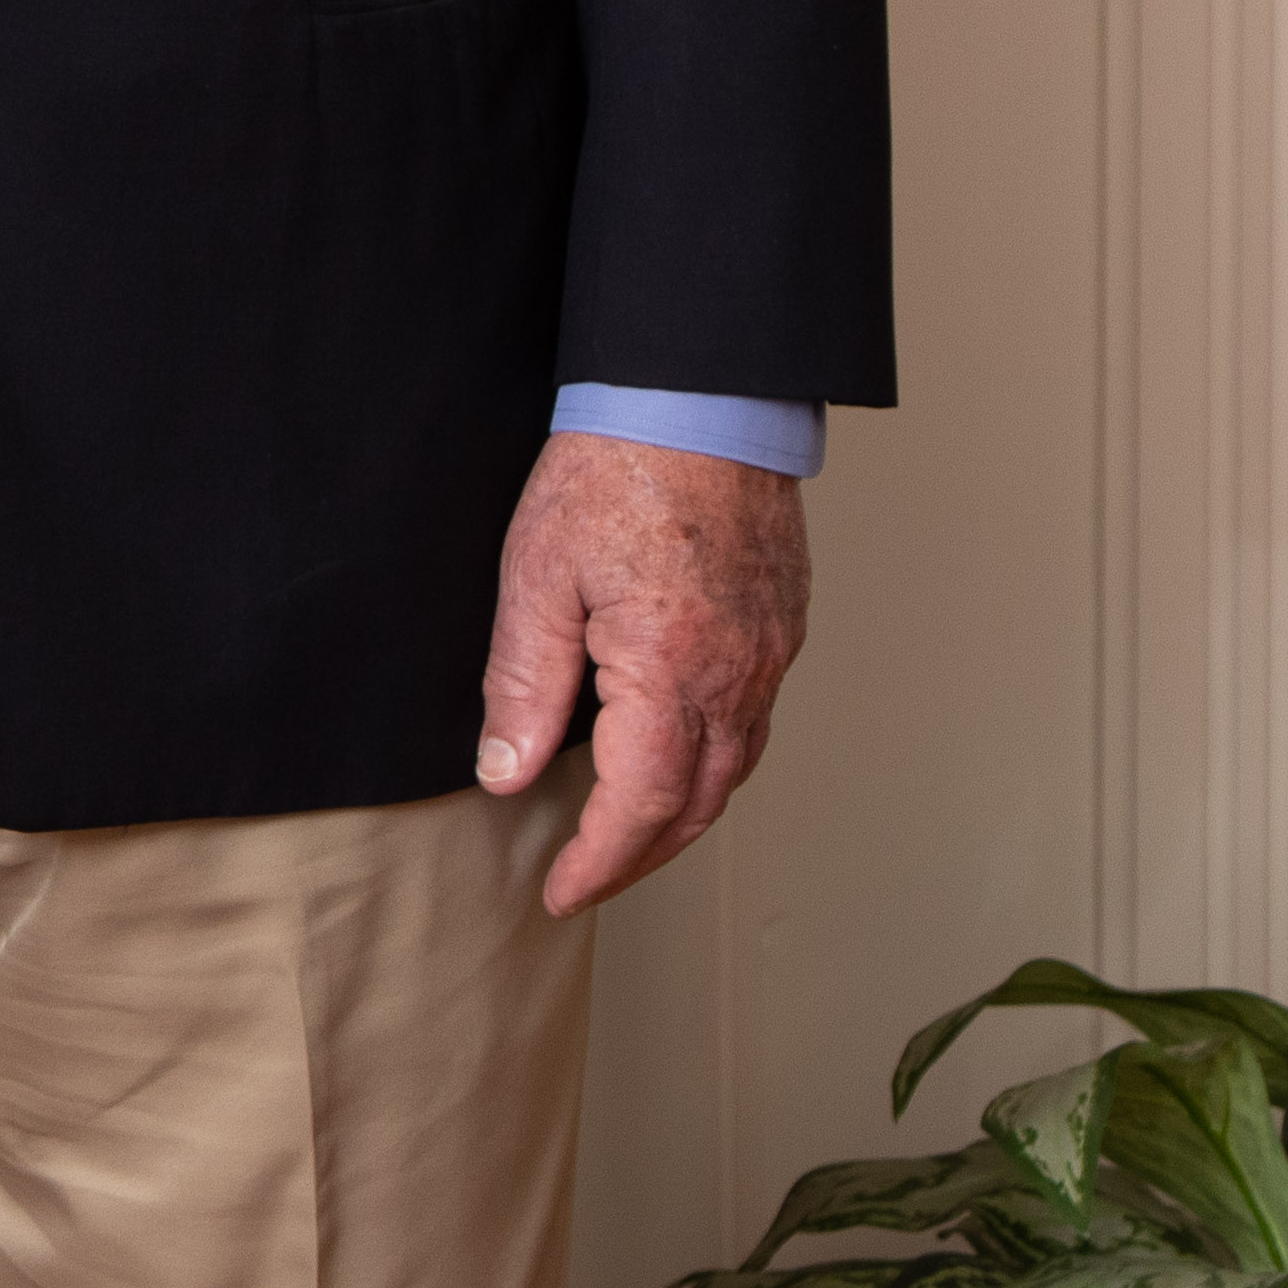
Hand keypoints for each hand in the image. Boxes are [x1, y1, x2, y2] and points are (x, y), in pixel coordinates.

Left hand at [476, 429, 811, 916]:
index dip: (600, 860)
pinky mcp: (782, 626)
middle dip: (641, 855)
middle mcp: (739, 674)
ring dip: (681, 814)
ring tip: (626, 836)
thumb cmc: (614, 469)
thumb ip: (522, 683)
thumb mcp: (536, 576)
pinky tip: (674, 757)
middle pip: (698, 803)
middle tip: (588, 879)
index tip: (563, 891)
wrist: (698, 396)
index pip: (640, 803)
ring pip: (735, 769)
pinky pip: (752, 721)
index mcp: (673, 669)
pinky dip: (711, 762)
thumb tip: (505, 773)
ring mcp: (770, 653)